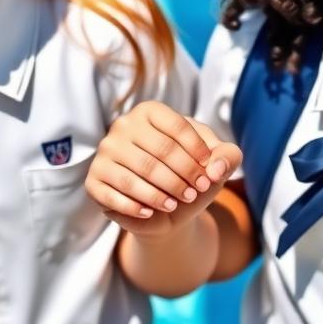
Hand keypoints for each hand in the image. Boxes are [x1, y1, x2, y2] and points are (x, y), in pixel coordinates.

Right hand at [86, 101, 242, 237]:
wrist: (167, 208)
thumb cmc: (190, 176)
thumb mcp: (216, 162)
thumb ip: (228, 156)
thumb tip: (215, 168)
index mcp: (150, 111)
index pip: (178, 127)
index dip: (199, 152)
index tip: (211, 172)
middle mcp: (123, 126)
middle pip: (160, 152)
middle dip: (184, 176)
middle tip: (197, 191)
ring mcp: (105, 152)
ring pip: (138, 175)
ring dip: (163, 193)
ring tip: (177, 203)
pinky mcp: (94, 180)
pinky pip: (114, 195)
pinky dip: (136, 207)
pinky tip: (150, 212)